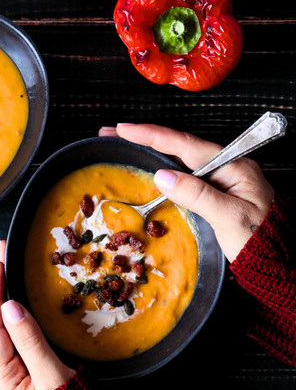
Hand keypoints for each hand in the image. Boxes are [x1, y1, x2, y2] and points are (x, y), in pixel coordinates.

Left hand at [0, 240, 75, 389]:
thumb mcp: (53, 377)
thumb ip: (31, 342)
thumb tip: (10, 307)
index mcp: (3, 380)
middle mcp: (2, 374)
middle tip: (1, 257)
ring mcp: (13, 371)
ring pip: (5, 327)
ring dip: (6, 298)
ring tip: (6, 269)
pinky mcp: (26, 367)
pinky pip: (17, 334)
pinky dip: (18, 312)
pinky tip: (19, 297)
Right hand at [99, 123, 274, 261]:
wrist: (276, 260)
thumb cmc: (259, 240)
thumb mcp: (229, 217)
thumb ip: (196, 194)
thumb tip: (161, 176)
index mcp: (231, 166)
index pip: (184, 144)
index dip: (151, 134)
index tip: (124, 129)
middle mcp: (223, 167)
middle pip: (178, 145)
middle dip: (144, 136)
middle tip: (113, 132)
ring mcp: (217, 179)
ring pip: (177, 159)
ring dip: (149, 150)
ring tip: (123, 143)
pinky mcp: (211, 191)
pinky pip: (182, 174)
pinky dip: (160, 167)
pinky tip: (147, 166)